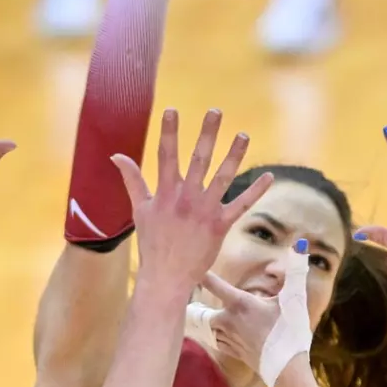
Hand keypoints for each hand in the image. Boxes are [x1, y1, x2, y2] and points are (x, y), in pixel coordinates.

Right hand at [112, 108, 271, 291]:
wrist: (166, 276)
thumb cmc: (152, 243)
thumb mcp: (140, 210)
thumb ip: (132, 180)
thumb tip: (116, 156)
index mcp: (166, 193)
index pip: (166, 155)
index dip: (169, 132)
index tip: (172, 110)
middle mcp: (187, 198)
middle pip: (198, 159)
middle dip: (207, 134)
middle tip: (215, 111)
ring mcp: (205, 211)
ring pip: (223, 177)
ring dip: (234, 155)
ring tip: (243, 135)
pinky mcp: (221, 226)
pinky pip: (241, 205)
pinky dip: (256, 191)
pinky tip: (269, 177)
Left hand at [195, 242, 312, 386]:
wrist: (286, 368)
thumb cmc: (291, 331)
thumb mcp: (294, 298)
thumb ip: (294, 271)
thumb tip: (300, 243)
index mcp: (240, 303)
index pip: (213, 284)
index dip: (201, 274)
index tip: (189, 265)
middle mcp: (228, 320)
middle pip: (202, 309)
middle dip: (196, 303)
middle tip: (187, 297)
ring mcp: (228, 337)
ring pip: (207, 325)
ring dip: (203, 319)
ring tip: (194, 312)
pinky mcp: (232, 351)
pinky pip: (215, 340)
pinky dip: (212, 334)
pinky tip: (214, 331)